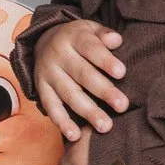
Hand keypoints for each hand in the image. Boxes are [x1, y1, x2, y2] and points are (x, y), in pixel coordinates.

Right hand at [34, 19, 126, 138]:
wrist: (43, 41)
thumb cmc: (78, 39)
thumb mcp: (90, 29)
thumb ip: (104, 34)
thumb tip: (117, 40)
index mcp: (73, 38)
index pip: (90, 48)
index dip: (105, 61)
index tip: (122, 73)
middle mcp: (58, 55)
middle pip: (82, 74)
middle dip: (103, 91)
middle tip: (122, 105)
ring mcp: (48, 74)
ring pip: (69, 94)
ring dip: (87, 111)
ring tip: (105, 126)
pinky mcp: (41, 89)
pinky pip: (51, 107)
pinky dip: (62, 122)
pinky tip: (75, 135)